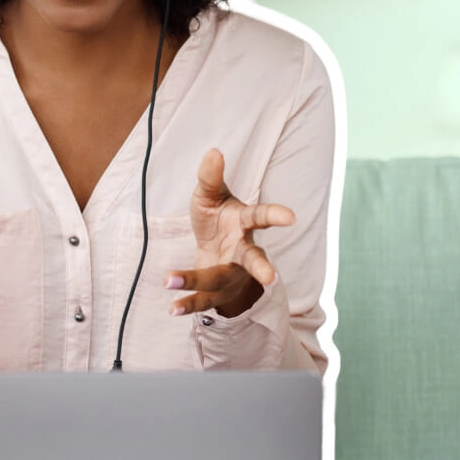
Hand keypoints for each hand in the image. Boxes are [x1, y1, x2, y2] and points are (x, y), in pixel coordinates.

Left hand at [164, 148, 294, 318]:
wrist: (213, 249)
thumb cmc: (216, 218)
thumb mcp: (209, 196)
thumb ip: (210, 177)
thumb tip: (213, 151)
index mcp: (244, 223)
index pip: (261, 217)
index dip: (276, 215)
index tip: (291, 216)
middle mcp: (242, 251)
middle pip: (253, 260)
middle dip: (262, 268)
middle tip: (271, 277)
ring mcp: (232, 274)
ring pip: (220, 280)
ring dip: (195, 281)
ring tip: (169, 279)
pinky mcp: (217, 291)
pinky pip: (204, 300)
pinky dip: (188, 304)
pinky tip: (171, 308)